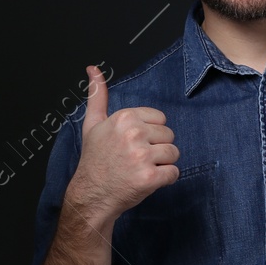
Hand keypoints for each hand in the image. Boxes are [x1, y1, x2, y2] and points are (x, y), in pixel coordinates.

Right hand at [64, 64, 179, 221]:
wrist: (91, 195)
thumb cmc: (94, 160)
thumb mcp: (93, 124)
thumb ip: (97, 95)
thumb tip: (93, 69)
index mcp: (124, 118)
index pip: (160, 118)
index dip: (150, 133)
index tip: (133, 144)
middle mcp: (133, 134)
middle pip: (169, 135)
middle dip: (157, 148)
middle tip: (135, 159)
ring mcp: (142, 156)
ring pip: (174, 153)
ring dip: (162, 164)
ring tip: (141, 169)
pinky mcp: (150, 177)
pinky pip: (174, 173)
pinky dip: (165, 179)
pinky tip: (147, 181)